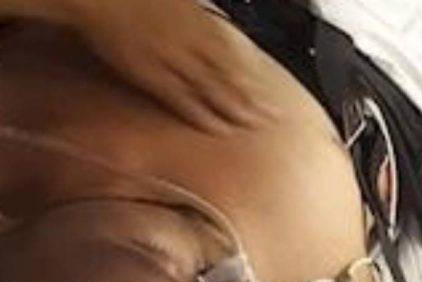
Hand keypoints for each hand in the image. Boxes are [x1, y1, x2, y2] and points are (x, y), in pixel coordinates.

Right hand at [66, 0, 273, 133]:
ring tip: (248, 126)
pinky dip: (199, 115)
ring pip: (209, 90)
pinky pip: (180, 99)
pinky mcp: (151, 76)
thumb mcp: (178, 0)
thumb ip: (198, 16)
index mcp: (198, 23)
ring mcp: (171, 61)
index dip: (253, 75)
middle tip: (270, 117)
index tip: (269, 90)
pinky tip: (213, 128)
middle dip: (250, 98)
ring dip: (231, 109)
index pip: (234, 56)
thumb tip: (214, 23)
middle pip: (228, 75)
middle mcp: (190, 43)